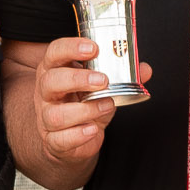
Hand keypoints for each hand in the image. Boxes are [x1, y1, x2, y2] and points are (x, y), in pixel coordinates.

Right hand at [3, 35, 144, 189]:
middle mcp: (46, 93)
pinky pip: (59, 140)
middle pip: (50, 81)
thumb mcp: (103, 87)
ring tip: (107, 105)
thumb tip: (144, 70)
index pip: (55, 53)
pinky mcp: (52, 141)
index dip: (71, 48)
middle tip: (103, 80)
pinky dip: (78, 135)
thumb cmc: (86, 105)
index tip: (93, 48)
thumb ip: (123, 77)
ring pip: (55, 114)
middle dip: (77, 79)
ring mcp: (46, 118)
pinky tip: (93, 129)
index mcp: (55, 71)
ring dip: (85, 110)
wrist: (74, 139)